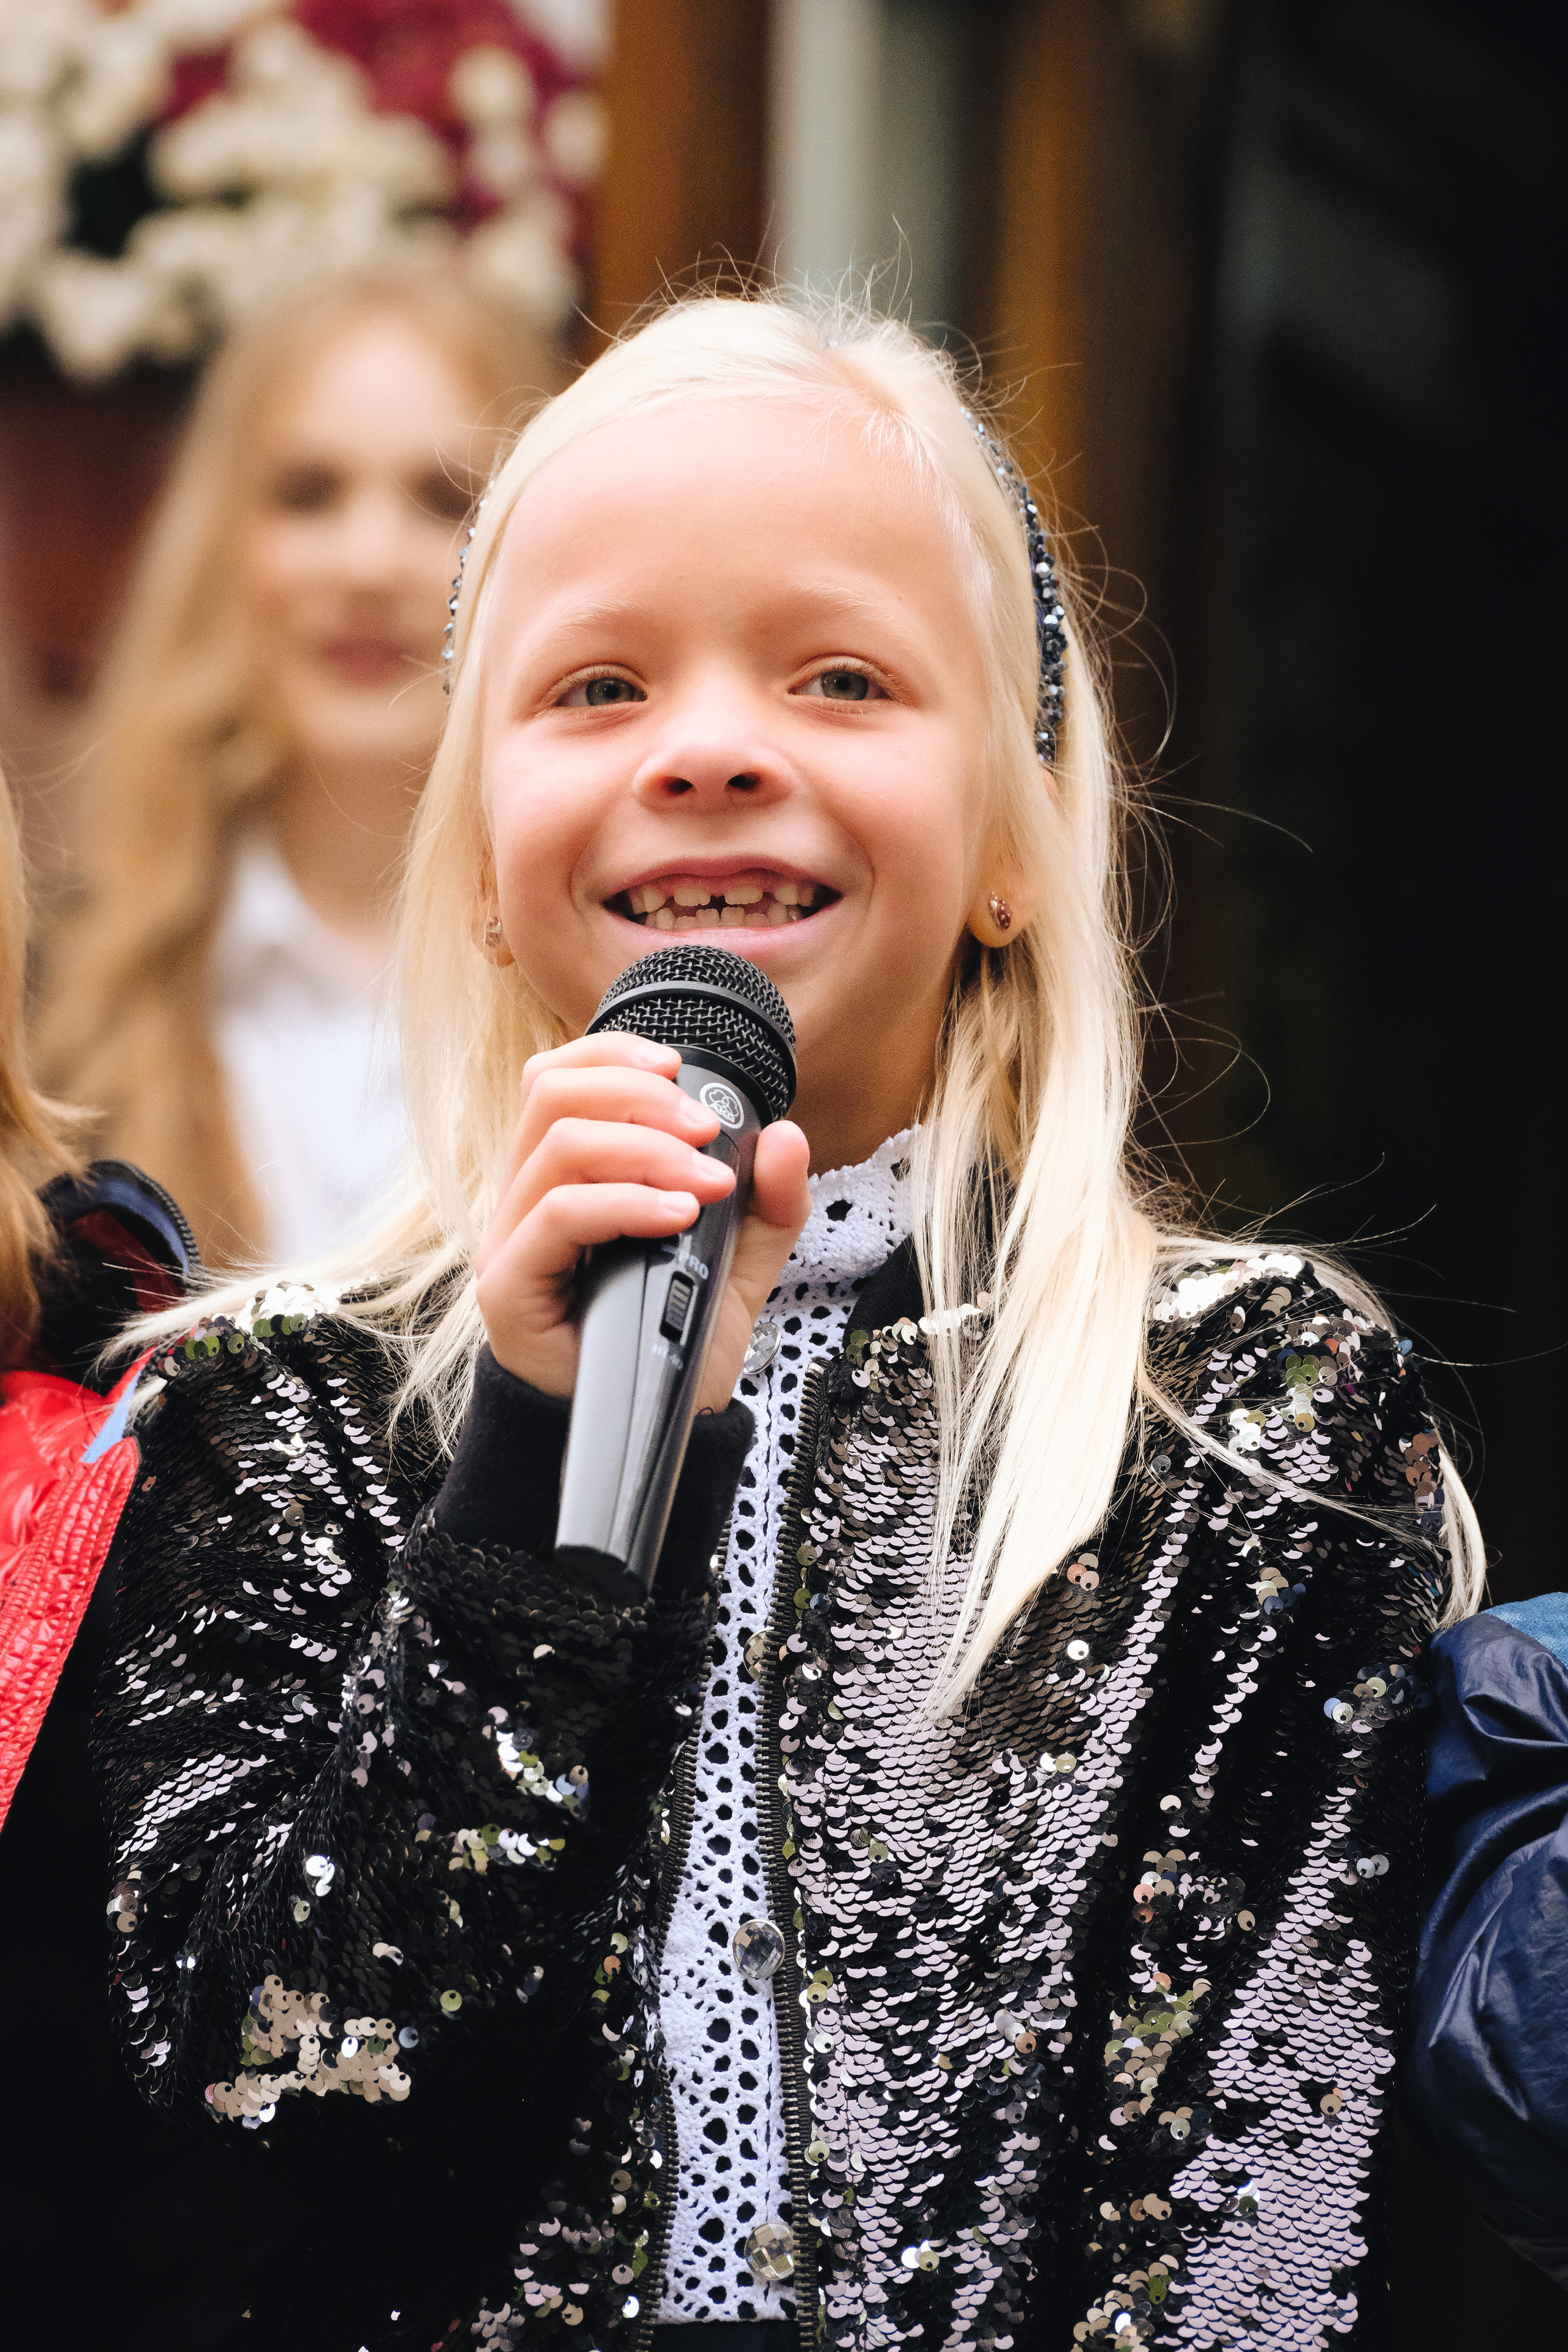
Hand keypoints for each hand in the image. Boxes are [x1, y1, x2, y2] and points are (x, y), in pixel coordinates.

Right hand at [475, 1035, 810, 1410]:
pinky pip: (557, 1216)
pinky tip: (677, 1214)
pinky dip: (625, 1202)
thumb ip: (768, 1200)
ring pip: (557, 1146)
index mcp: (566, 1176)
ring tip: (708, 1182)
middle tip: (706, 1128)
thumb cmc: (673, 1335)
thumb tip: (785, 1135)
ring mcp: (511, 1241)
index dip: (612, 1053)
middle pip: (550, 1094)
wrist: (656, 1426)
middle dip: (638, 1095)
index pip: (557, 1080)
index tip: (678, 1064)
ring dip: (646, 1149)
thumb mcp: (740, 1259)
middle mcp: (527, 1198)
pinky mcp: (509, 1287)